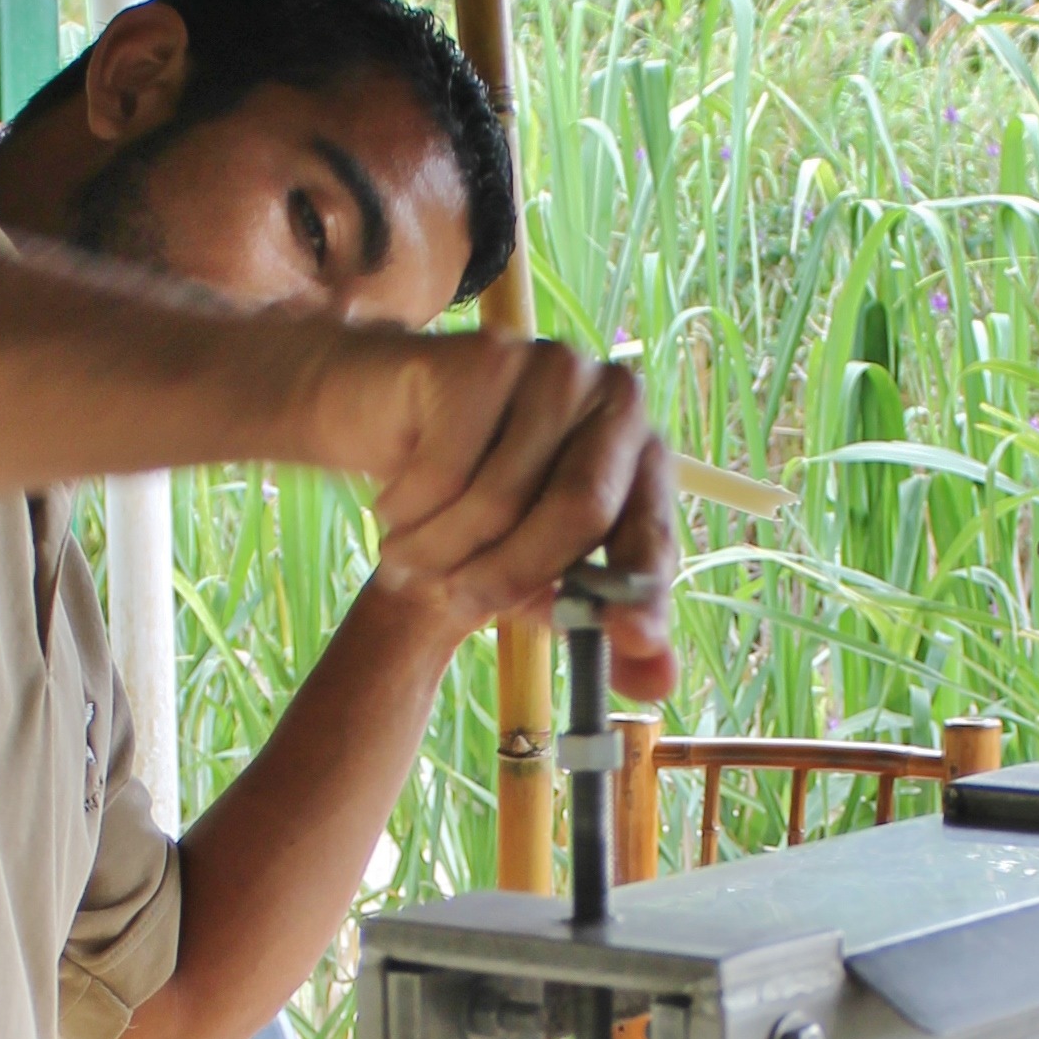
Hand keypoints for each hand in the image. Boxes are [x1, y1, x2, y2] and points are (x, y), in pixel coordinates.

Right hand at [364, 340, 675, 694]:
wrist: (379, 415)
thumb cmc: (469, 502)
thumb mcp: (535, 576)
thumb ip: (595, 623)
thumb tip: (659, 683)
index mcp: (641, 458)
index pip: (652, 532)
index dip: (643, 591)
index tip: (630, 638)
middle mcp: (612, 401)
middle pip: (579, 510)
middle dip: (510, 576)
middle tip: (455, 603)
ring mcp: (553, 367)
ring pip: (501, 497)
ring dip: (441, 549)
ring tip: (407, 558)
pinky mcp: (488, 356)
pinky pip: (446, 469)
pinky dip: (408, 510)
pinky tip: (392, 509)